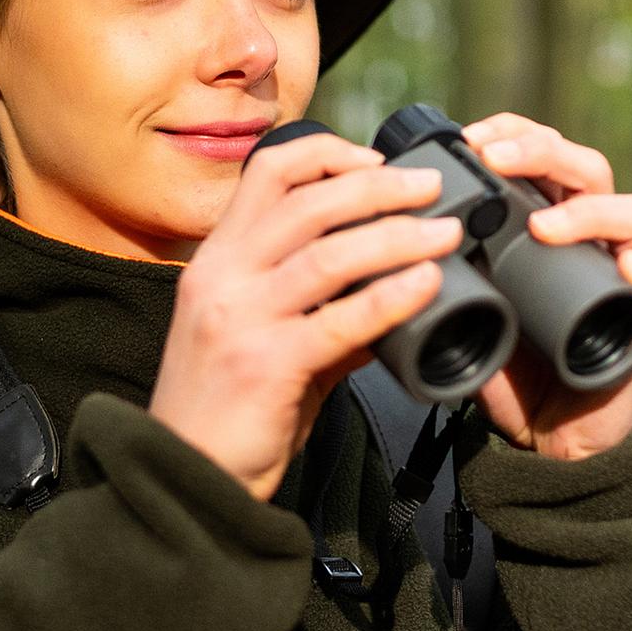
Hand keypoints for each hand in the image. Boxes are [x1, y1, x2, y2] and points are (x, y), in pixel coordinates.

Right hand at [150, 132, 464, 501]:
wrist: (186, 475)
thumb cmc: (228, 409)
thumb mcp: (264, 339)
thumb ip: (320, 311)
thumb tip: (389, 292)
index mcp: (218, 258)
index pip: (269, 171)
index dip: (328, 155)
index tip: (377, 161)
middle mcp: (221, 275)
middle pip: (307, 201)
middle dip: (379, 186)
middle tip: (432, 187)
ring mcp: (238, 317)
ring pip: (327, 253)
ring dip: (397, 235)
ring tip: (445, 233)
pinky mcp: (264, 364)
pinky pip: (339, 320)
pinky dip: (391, 297)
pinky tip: (426, 285)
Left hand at [458, 114, 631, 460]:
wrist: (546, 437)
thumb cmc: (510, 365)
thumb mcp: (467, 311)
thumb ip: (445, 279)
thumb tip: (396, 248)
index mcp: (551, 222)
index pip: (545, 155)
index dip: (514, 133)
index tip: (471, 138)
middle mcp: (596, 239)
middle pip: (590, 170)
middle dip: (543, 153)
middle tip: (496, 160)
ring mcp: (630, 277)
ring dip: (592, 211)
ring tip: (546, 227)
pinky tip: (631, 269)